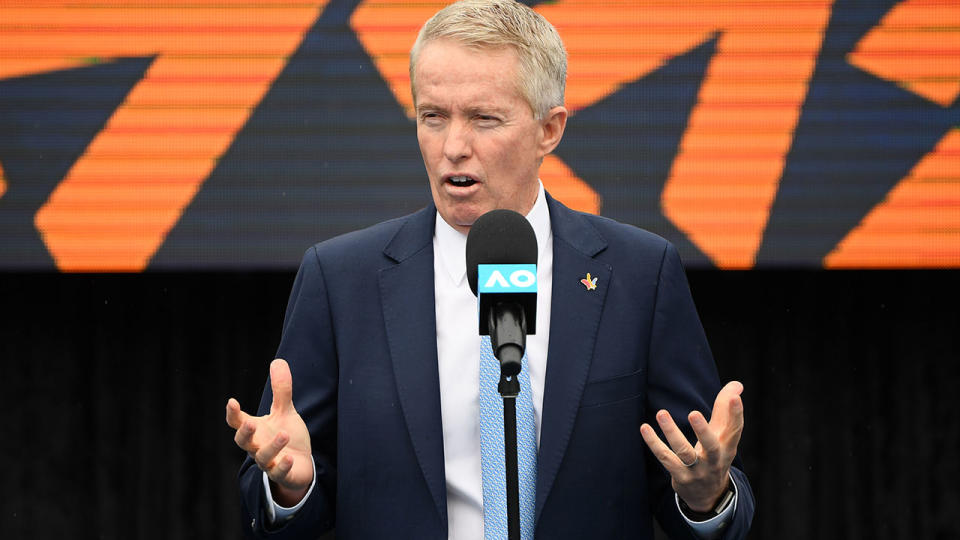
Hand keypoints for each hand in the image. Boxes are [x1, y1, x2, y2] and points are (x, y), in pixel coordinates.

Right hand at [226, 358, 312, 505]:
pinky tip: (289, 457)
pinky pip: (279, 472)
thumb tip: (278, 361)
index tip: (232, 401)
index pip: (237, 422)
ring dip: (272, 447)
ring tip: (284, 434)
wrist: (300, 464)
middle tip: (249, 423)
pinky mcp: (282, 473)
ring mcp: (268, 462)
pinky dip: (283, 466)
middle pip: (243, 442)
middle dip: (245, 433)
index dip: (232, 414)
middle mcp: (257, 446)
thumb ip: (281, 390)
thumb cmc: (287, 434)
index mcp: (255, 430)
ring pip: (263, 457)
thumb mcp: (285, 411)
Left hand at [640, 381, 743, 511]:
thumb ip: (726, 410)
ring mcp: (697, 471)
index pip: (735, 430)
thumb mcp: (723, 436)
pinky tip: (645, 428)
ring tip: (661, 413)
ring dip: (672, 433)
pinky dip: (654, 444)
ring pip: (684, 452)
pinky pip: (666, 458)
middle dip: (702, 431)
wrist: (709, 495)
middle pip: (711, 446)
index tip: (735, 397)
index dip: (736, 414)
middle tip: (693, 413)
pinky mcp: (681, 477)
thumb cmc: (715, 455)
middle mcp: (714, 460)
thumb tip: (736, 385)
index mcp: (728, 447)